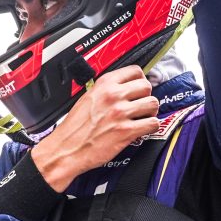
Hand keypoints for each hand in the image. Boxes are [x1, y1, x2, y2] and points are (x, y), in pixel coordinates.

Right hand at [31, 66, 159, 191]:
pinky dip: (151, 127)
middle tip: (142, 105)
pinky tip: (143, 129)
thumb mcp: (88, 98)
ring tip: (144, 117)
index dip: (141, 80)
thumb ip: (106, 90)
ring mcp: (121, 113)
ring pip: (153, 104)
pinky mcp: (126, 131)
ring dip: (151, 112)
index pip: (135, 71)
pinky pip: (153, 123)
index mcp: (104, 85)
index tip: (140, 88)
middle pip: (147, 86)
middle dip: (147, 96)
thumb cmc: (74, 128)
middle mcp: (113, 96)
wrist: (66, 149)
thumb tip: (125, 88)